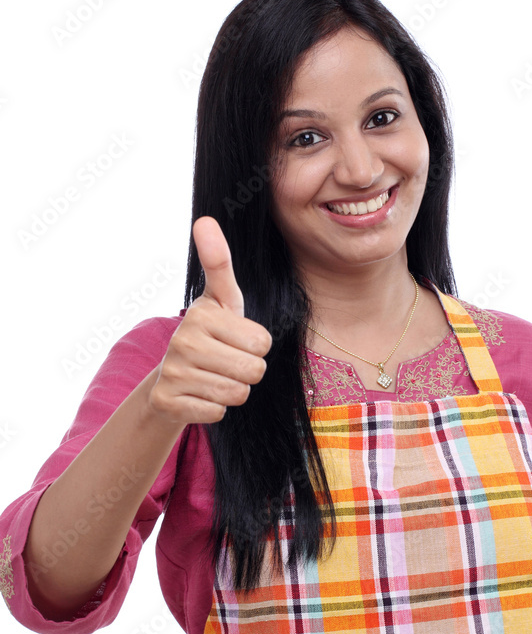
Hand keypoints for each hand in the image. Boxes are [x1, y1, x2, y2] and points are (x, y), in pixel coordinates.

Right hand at [147, 216, 272, 424]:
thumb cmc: (211, 333)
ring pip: (237, 394)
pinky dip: (214, 409)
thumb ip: (219, 262)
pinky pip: (217, 413)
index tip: (234, 338)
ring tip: (213, 377)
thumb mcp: (221, 299)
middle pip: (253, 370)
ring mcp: (173, 371)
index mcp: (202, 313)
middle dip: (248, 372)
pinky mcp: (167, 401)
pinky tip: (199, 395)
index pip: (262, 343)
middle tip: (227, 362)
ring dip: (232, 391)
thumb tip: (205, 220)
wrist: (171, 376)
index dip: (256, 346)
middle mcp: (183, 339)